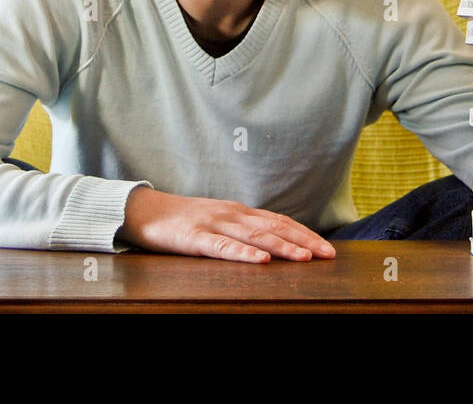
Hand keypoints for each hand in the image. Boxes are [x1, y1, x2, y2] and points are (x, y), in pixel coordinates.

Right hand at [116, 187, 336, 262]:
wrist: (144, 210)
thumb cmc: (182, 219)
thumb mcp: (217, 220)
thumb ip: (241, 229)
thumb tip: (272, 243)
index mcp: (239, 212)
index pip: (279, 221)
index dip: (304, 233)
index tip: (327, 247)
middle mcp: (232, 214)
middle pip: (274, 227)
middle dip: (304, 241)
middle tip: (328, 255)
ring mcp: (214, 224)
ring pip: (254, 236)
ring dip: (282, 247)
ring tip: (304, 258)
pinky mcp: (195, 237)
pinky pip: (223, 247)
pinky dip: (244, 254)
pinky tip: (260, 261)